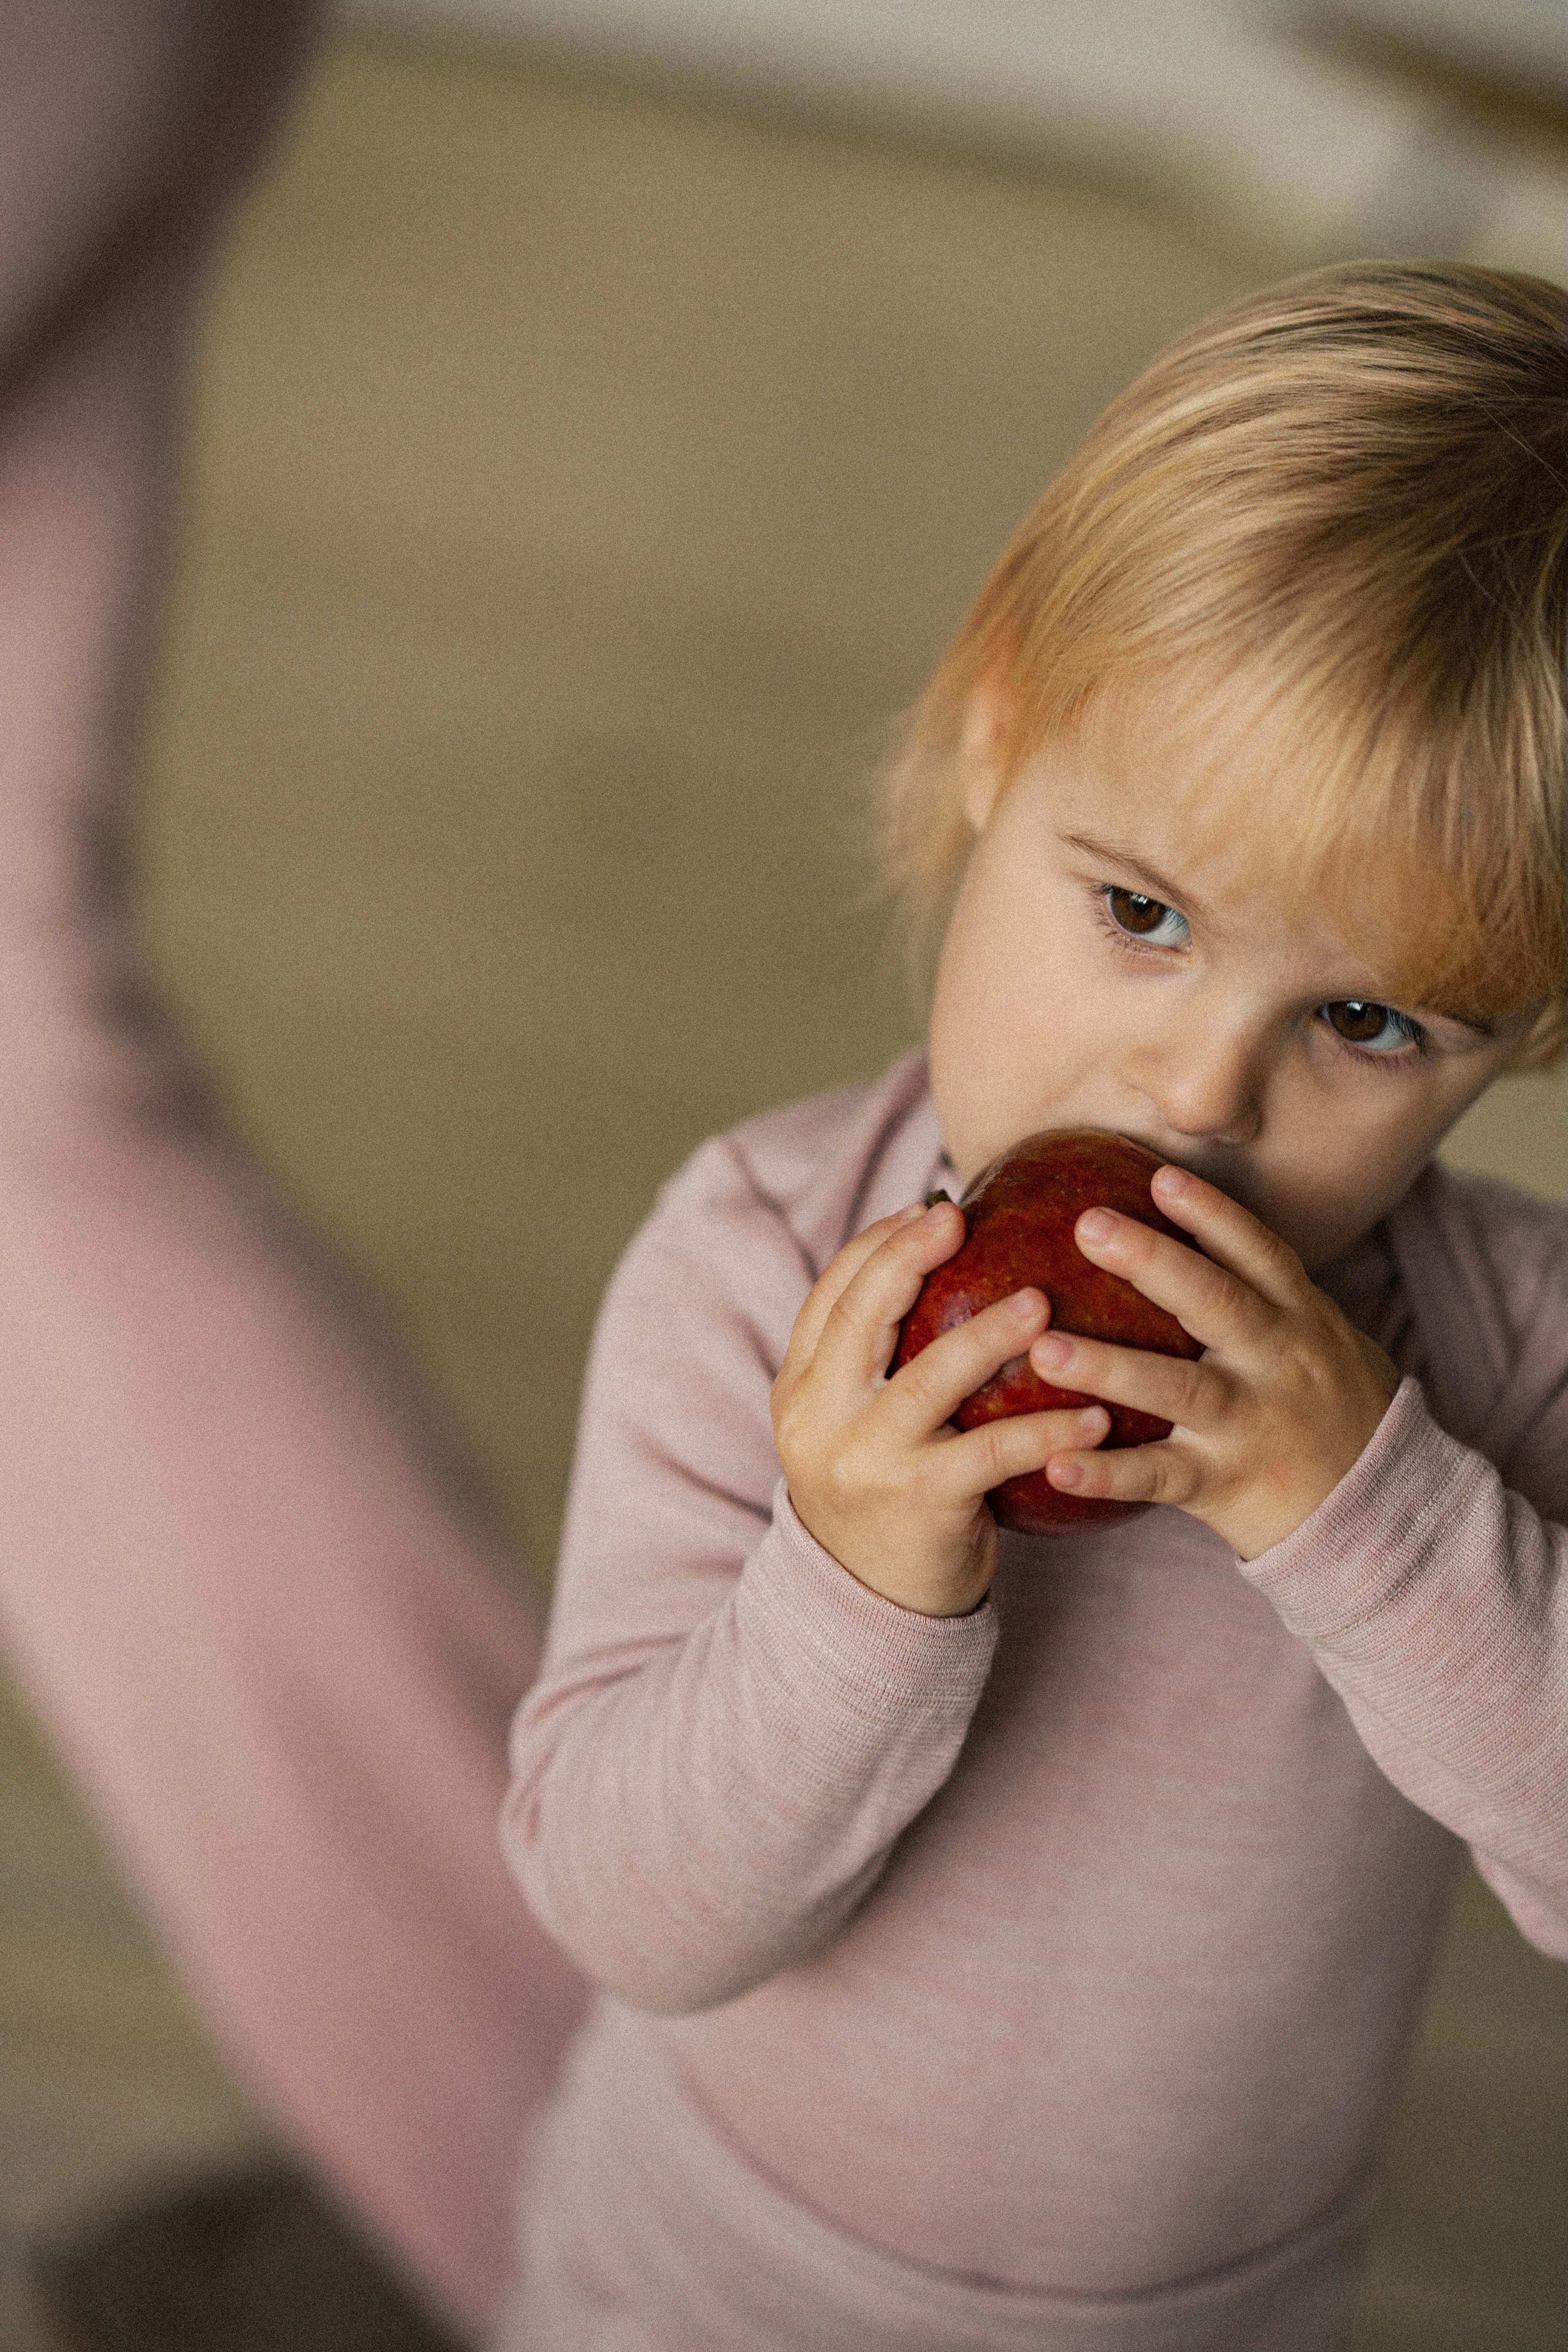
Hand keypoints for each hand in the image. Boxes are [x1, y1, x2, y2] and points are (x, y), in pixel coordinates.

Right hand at [771, 1200, 1110, 1614]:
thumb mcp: (857, 1425)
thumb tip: (947, 1260)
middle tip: (961, 1218)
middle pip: (861, 1318)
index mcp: (801, 1389)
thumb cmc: (886, 1495)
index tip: (931, 1207)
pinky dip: (1045, 1428)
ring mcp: (866, 1461)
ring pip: (928, 1378)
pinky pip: (992, 1451)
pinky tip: (1094, 1413)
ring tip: (1043, 1300)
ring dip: (988, 1333)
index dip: (878, 1244)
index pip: (831, 1295)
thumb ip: (882, 1361)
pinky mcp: (919, 1502)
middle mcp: (820, 1419)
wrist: (870, 1608)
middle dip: (907, 1258)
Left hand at [1029, 1166, 1399, 1558]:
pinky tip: (1056, 1465)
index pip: (1259, 1253)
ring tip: (1043, 1349)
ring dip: (1110, 1367)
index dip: (1213, 1213)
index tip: (1160, 1176)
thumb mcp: (1319, 1338)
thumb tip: (1191, 1224)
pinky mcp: (1226, 1485)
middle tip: (1086, 1224)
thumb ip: (1263, 1292)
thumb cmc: (1331, 1409)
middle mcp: (1279, 1364)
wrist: (1384, 1509)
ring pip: (1179, 1389)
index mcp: (1299, 1319)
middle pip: (1217, 1303)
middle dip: (1153, 1261)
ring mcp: (1252, 1425)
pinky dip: (1108, 1473)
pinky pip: (1160, 1478)